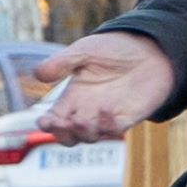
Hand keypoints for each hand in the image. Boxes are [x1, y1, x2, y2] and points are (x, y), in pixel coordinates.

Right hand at [24, 29, 176, 140]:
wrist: (150, 49)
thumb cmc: (114, 49)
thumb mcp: (84, 50)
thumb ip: (61, 62)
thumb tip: (37, 74)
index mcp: (72, 97)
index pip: (54, 119)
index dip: (47, 124)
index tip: (45, 121)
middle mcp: (87, 111)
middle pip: (68, 135)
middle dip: (62, 134)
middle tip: (63, 124)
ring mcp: (106, 117)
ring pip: (89, 137)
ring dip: (83, 132)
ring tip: (81, 120)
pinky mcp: (127, 118)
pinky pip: (114, 130)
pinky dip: (107, 126)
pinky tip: (106, 111)